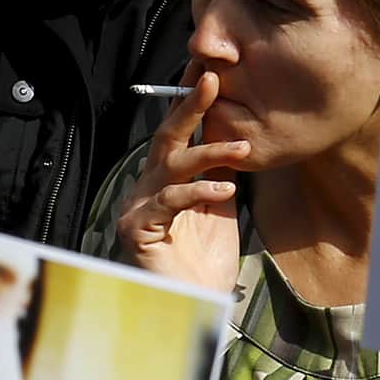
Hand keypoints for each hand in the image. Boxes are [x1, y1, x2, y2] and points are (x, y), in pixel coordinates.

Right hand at [115, 66, 246, 291]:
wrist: (194, 308)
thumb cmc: (205, 263)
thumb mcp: (219, 206)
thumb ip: (219, 172)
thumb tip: (235, 132)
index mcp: (164, 180)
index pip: (177, 133)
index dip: (191, 102)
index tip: (210, 72)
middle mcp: (146, 187)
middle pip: (166, 138)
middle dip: (189, 106)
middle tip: (212, 80)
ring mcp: (137, 207)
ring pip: (171, 166)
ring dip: (209, 153)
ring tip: (242, 150)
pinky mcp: (136, 229)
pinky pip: (169, 201)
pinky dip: (198, 193)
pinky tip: (225, 192)